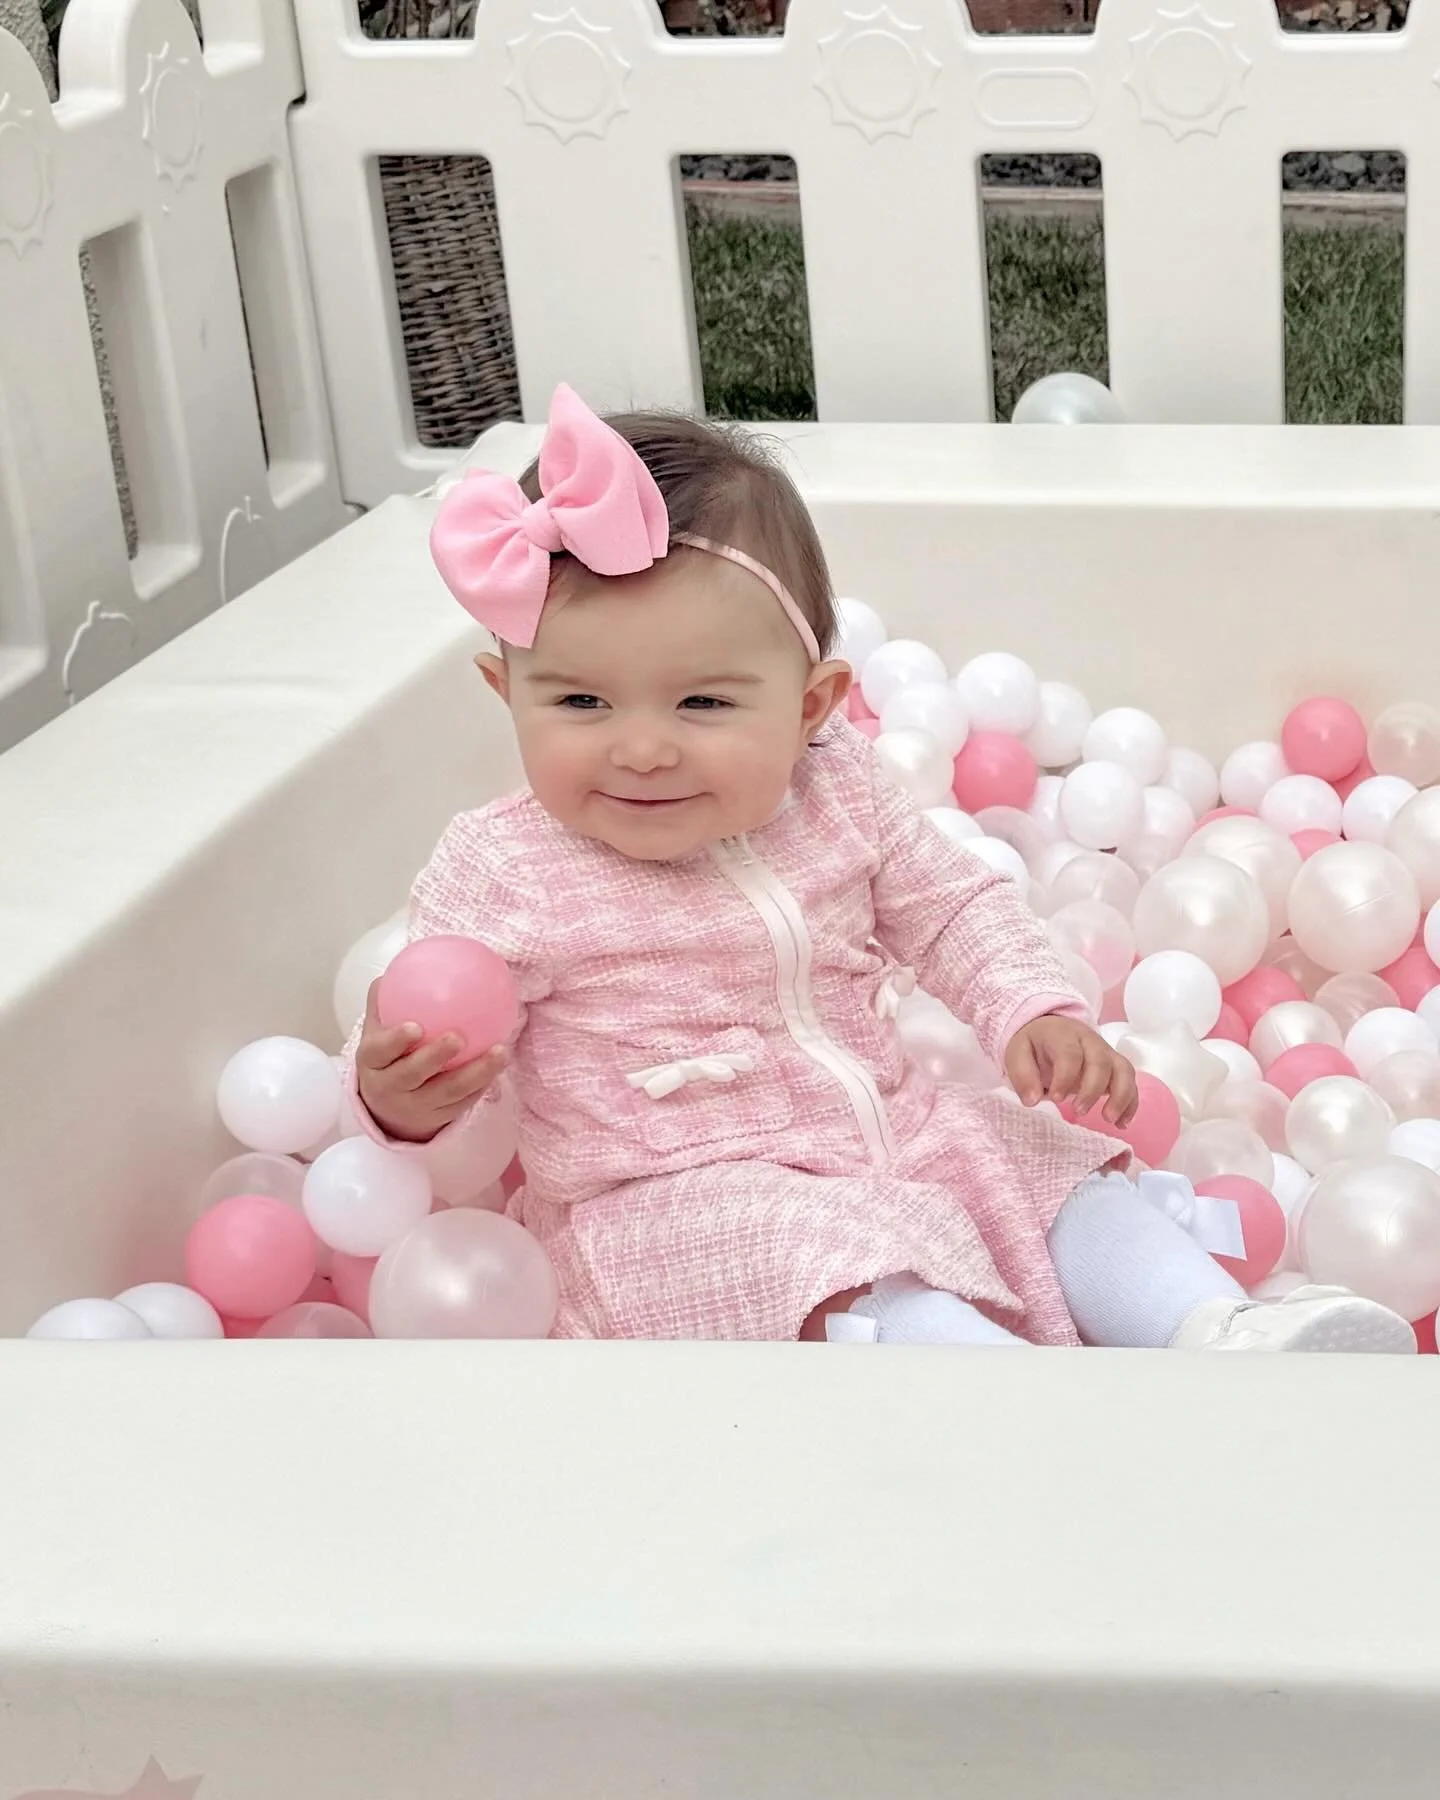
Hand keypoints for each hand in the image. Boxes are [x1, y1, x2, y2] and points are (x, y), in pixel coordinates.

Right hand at [355, 978, 508, 1143]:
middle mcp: (391, 1087)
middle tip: (457, 1036)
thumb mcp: (377, 1032)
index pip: (380, 1052)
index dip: (395, 1041)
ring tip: (500, 1051)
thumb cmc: (386, 1057)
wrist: (387, 1108)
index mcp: (373, 1063)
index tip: (415, 1026)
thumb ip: (386, 1000)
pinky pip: (464, 1101)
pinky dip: (484, 1083)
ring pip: (448, 1092)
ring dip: (476, 1072)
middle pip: (412, 1075)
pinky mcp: (440, 1118)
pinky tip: (501, 1063)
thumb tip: (403, 961)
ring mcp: (416, 1106)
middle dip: (434, 1057)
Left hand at [1005, 1015, 1137, 1128]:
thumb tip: (1032, 1101)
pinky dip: (1130, 1102)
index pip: (1070, 1054)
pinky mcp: (1115, 1065)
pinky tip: (1122, 1123)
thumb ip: (1022, 1075)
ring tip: (1109, 1119)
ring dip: (1120, 1096)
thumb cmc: (1034, 1045)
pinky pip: (1131, 1081)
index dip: (1065, 1077)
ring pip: (1123, 1070)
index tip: (1057, 1099)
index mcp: (1063, 1035)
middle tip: (1078, 1111)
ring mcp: (1106, 1052)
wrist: (1049, 1028)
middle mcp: (1089, 1041)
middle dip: (1093, 1089)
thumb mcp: (1017, 1053)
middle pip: (1101, 1062)